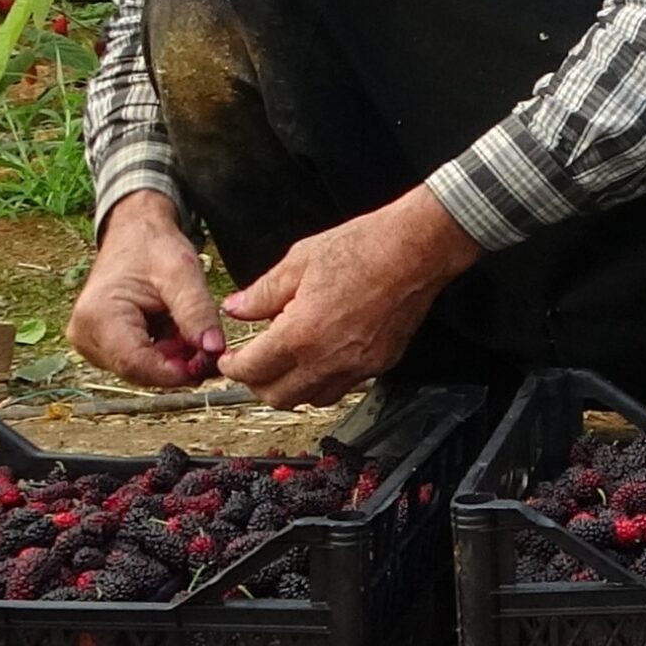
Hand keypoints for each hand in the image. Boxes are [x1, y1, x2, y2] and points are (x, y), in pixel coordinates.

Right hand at [68, 190, 223, 387]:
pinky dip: (164, 354)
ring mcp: (90, 343)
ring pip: (141, 370)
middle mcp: (84, 336)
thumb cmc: (153, 247)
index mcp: (97, 317)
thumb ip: (197, 311)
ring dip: (172, 359)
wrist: (134, 233)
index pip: (136, 364)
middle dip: (178, 366)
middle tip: (211, 345)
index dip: (176, 372)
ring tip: (191, 328)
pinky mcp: (100, 346)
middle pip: (139, 371)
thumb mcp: (182, 272)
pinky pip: (137, 363)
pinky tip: (177, 331)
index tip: (211, 363)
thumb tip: (214, 350)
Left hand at [215, 186, 482, 409]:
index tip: (228, 359)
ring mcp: (358, 367)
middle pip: (278, 397)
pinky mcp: (381, 364)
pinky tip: (323, 354)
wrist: (418, 249)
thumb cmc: (364, 247)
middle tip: (253, 362)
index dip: (232, 367)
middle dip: (257, 383)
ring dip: (292, 386)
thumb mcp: (300, 260)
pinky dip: (325, 379)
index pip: (252, 370)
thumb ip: (263, 292)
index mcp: (300, 334)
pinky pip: (344, 386)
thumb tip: (237, 308)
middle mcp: (328, 360)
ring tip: (288, 361)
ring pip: (312, 398)